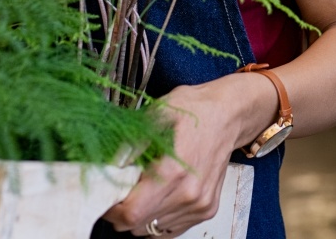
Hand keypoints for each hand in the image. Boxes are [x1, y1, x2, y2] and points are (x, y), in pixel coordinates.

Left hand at [101, 77, 262, 236]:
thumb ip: (130, 141)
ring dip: (141, 214)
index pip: (130, 213)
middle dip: (123, 210)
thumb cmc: (195, 109)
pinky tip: (160, 194)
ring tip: (144, 186)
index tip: (106, 193)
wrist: (229, 113)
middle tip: (122, 186)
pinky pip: (170, 229)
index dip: (111, 208)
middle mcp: (189, 194)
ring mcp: (199, 205)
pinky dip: (158, 217)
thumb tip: (107, 164)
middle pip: (138, 225)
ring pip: (152, 229)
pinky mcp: (206, 210)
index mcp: (174, 171)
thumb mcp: (158, 114)